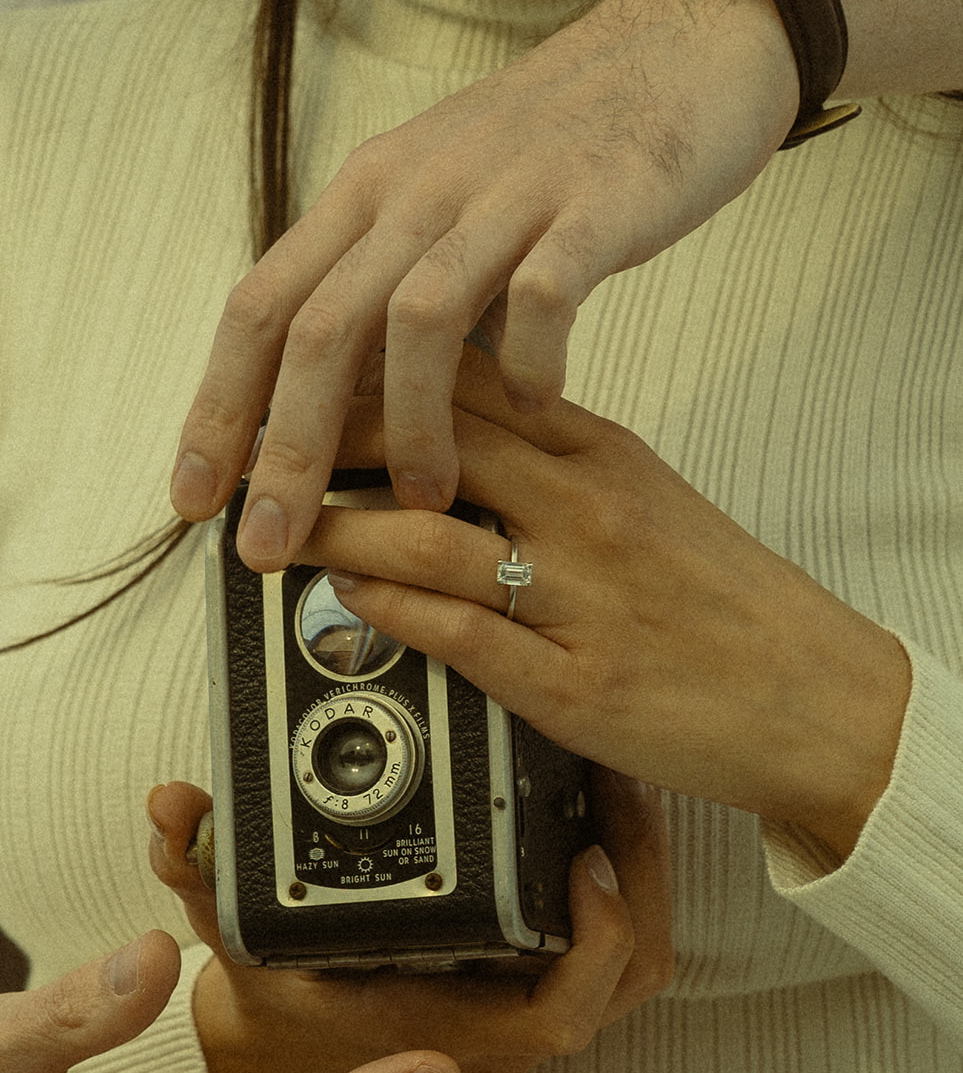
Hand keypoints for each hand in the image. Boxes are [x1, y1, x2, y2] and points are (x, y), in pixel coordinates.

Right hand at [147, 772, 671, 1072]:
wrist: (280, 1049)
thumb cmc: (277, 999)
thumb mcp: (237, 935)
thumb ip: (205, 874)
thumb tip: (170, 809)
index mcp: (448, 1028)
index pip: (562, 1009)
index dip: (598, 940)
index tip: (589, 855)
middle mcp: (501, 1029)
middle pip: (627, 978)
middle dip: (641, 880)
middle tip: (617, 788)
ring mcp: (525, 1011)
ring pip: (633, 967)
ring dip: (643, 881)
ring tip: (617, 791)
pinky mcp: (531, 985)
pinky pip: (612, 954)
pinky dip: (623, 894)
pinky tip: (599, 822)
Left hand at [170, 0, 797, 568]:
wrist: (675, 50)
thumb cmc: (548, 149)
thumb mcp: (437, 204)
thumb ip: (387, 295)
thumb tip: (337, 410)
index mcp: (365, 195)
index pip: (261, 307)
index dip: (215, 407)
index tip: (192, 498)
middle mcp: (416, 191)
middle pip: (320, 327)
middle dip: (285, 449)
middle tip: (271, 544)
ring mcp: (502, 194)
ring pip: (417, 319)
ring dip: (408, 424)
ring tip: (423, 498)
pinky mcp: (592, 203)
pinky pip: (542, 295)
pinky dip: (530, 363)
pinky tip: (535, 409)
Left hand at [299, 373, 910, 860]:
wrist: (818, 695)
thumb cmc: (725, 600)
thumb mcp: (644, 497)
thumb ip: (553, 461)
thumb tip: (458, 431)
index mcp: (602, 453)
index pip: (465, 385)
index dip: (369, 377)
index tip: (303, 379)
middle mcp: (587, 510)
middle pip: (433, 447)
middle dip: (327, 445)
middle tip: (254, 449)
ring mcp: (582, 598)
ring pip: (432, 542)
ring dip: (334, 534)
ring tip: (274, 531)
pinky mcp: (579, 684)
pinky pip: (465, 637)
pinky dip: (392, 617)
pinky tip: (346, 606)